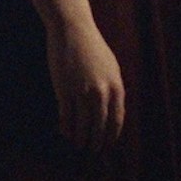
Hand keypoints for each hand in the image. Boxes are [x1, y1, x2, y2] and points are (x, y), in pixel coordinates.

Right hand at [46, 17, 127, 150]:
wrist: (73, 30)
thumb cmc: (92, 47)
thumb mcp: (111, 67)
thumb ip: (113, 88)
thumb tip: (111, 110)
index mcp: (116, 86)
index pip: (116, 119)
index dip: (111, 135)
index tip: (107, 144)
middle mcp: (101, 92)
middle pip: (100, 126)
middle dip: (96, 141)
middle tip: (92, 150)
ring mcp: (82, 92)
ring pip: (83, 124)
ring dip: (80, 137)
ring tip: (77, 144)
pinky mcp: (65, 90)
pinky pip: (66, 115)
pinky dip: (66, 126)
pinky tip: (64, 132)